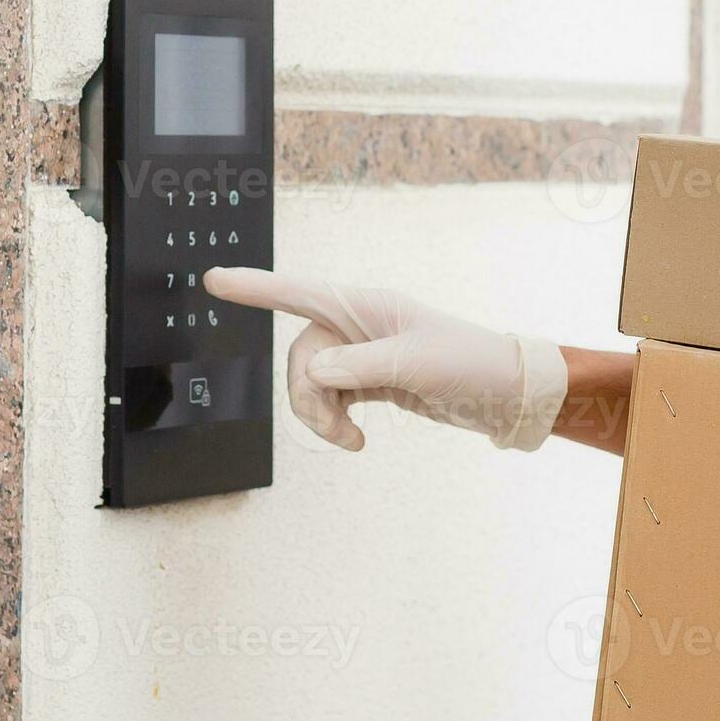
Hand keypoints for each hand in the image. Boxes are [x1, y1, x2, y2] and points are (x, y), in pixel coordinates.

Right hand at [204, 267, 567, 451]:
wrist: (506, 394)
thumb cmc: (469, 365)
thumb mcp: (416, 364)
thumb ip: (360, 366)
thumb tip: (314, 372)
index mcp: (367, 306)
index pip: (299, 293)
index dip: (256, 288)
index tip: (213, 280)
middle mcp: (360, 325)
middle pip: (302, 355)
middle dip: (307, 396)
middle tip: (337, 429)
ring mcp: (365, 353)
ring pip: (313, 381)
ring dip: (320, 414)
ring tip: (349, 440)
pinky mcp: (374, 380)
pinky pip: (333, 397)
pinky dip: (335, 420)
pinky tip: (355, 440)